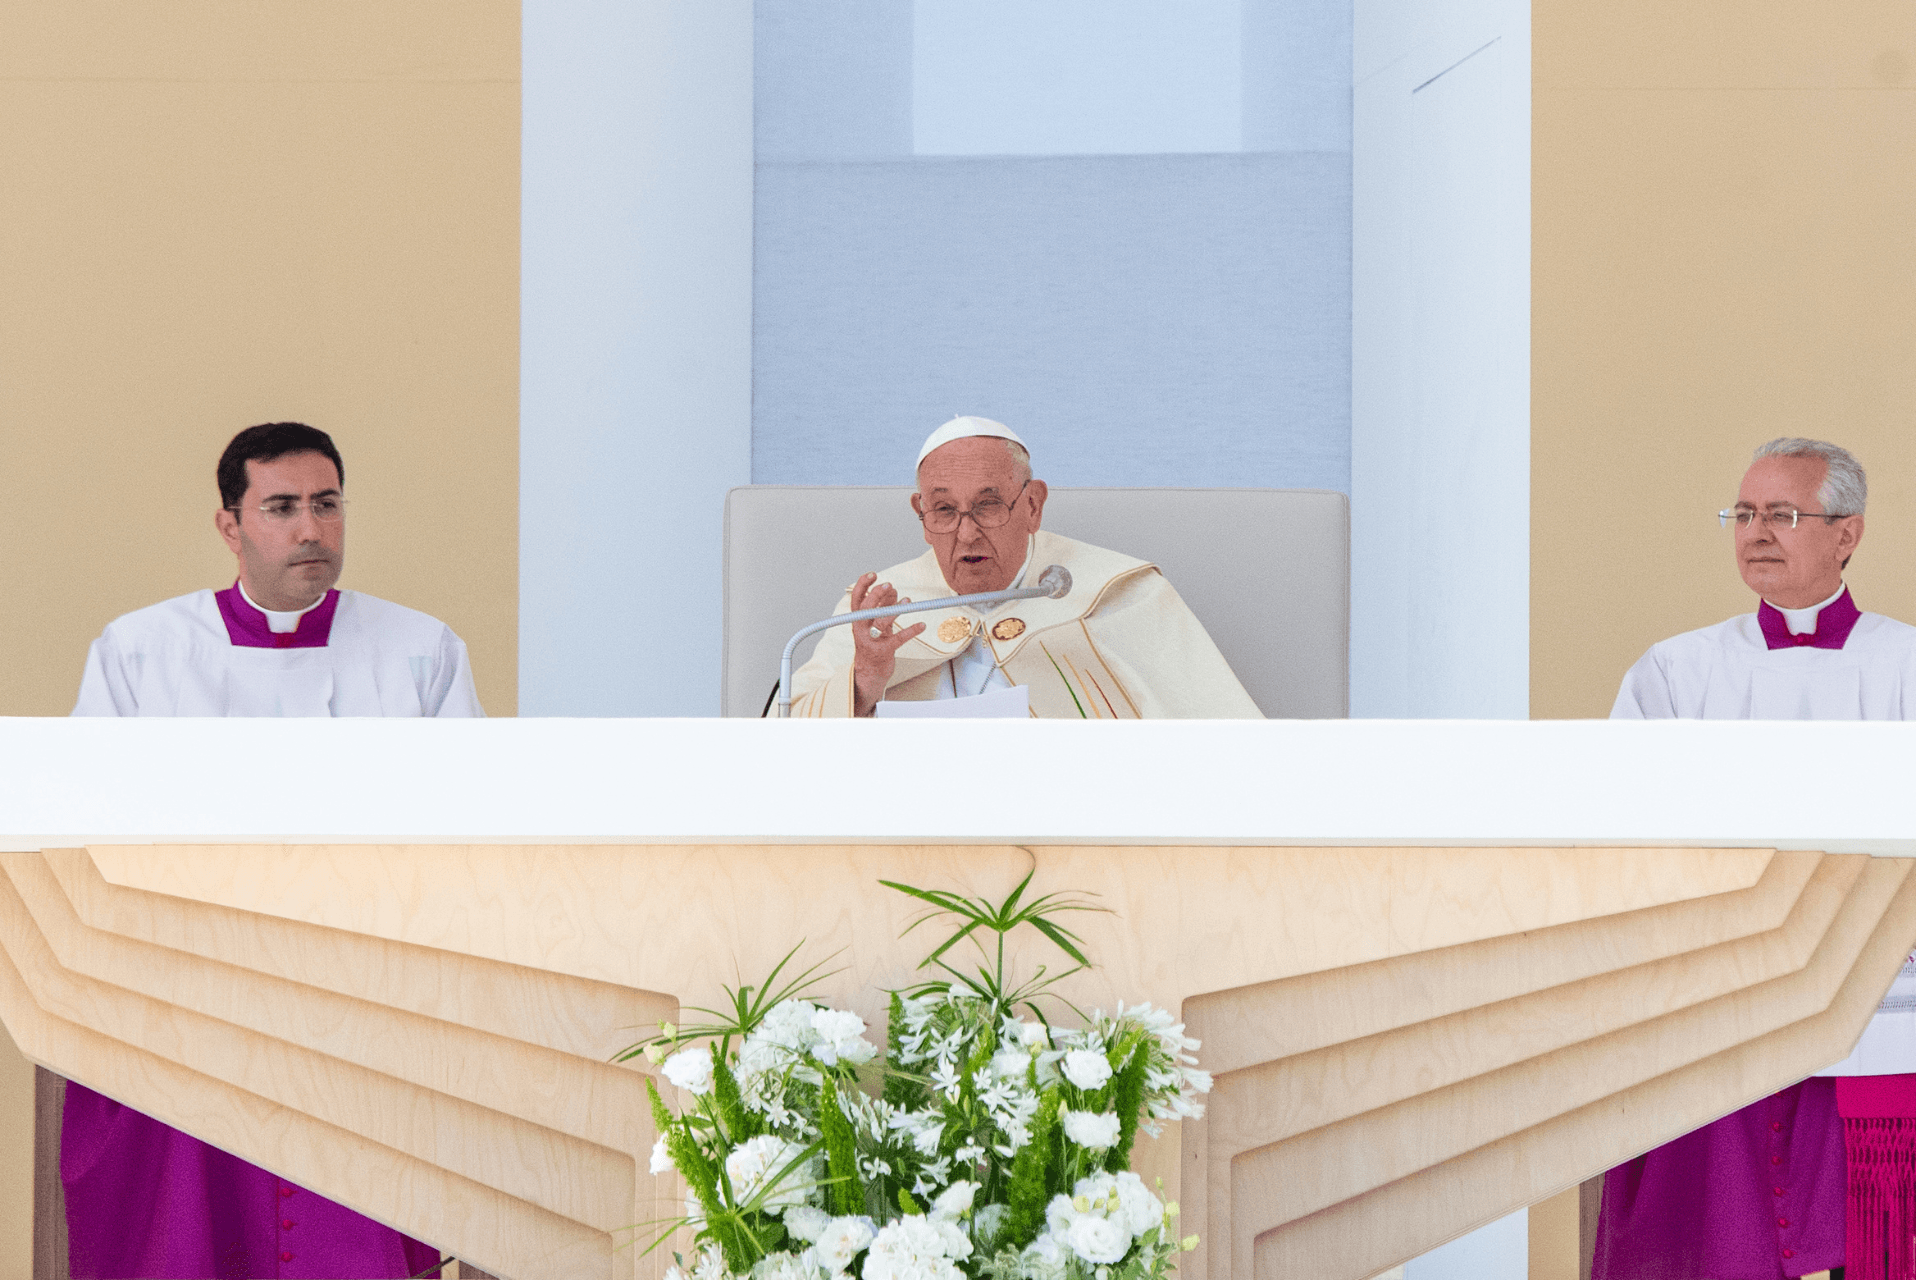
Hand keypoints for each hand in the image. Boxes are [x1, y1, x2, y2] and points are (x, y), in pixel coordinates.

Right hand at [849, 572, 925, 716]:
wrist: (870, 671)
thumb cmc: (873, 643)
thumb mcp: (875, 623)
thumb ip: (882, 606)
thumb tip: (892, 589)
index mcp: (858, 620)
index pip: (856, 599)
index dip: (863, 585)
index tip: (873, 574)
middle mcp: (861, 629)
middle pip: (866, 608)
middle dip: (877, 595)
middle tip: (889, 585)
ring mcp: (872, 641)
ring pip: (881, 622)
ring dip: (895, 609)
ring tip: (907, 601)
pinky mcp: (884, 651)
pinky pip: (898, 639)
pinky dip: (911, 631)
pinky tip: (921, 625)